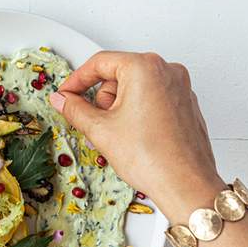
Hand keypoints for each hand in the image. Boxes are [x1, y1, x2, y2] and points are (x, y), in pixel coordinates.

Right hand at [49, 51, 225, 221]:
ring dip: (119, 110)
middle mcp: (167, 71)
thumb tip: (62, 100)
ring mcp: (180, 88)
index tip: (66, 94)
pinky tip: (134, 138)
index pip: (100, 62)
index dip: (76, 80)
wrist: (185, 184)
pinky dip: (137, 114)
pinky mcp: (185, 105)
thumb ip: (75, 109)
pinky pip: (152, 100)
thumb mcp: (100, 130)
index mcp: (145, 68)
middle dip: (102, 101)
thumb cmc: (152, 158)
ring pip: (135, 89)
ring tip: (120, 137)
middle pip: (118, 76)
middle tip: (98, 126)